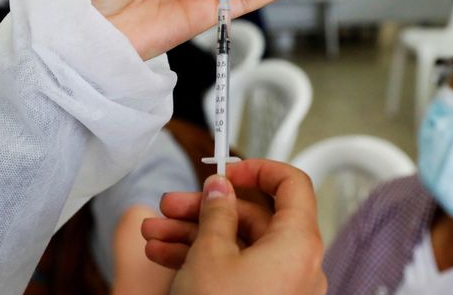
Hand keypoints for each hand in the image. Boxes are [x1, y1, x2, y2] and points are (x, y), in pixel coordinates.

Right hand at [141, 160, 326, 294]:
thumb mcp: (209, 253)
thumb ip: (216, 210)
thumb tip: (220, 188)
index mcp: (298, 243)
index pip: (291, 184)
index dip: (257, 169)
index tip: (226, 169)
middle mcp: (298, 265)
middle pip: (255, 217)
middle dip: (205, 208)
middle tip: (171, 204)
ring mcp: (282, 288)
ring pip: (239, 246)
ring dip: (194, 234)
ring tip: (154, 233)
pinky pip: (238, 271)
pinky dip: (205, 260)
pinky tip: (164, 256)